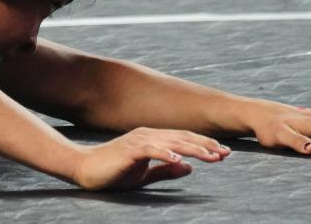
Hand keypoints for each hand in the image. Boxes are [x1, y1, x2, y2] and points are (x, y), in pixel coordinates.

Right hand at [73, 127, 229, 190]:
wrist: (85, 169)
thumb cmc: (114, 172)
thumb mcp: (145, 175)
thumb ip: (166, 170)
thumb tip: (189, 168)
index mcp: (153, 139)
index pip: (184, 140)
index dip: (204, 145)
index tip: (223, 153)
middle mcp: (148, 136)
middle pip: (182, 138)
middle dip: (206, 145)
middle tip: (226, 153)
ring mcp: (139, 141)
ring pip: (171, 142)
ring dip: (192, 148)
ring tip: (211, 156)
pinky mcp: (129, 150)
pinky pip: (151, 150)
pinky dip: (165, 153)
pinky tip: (178, 159)